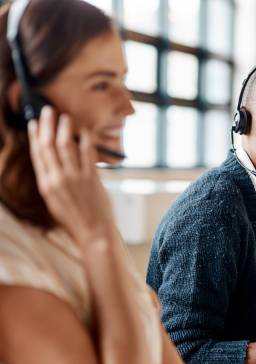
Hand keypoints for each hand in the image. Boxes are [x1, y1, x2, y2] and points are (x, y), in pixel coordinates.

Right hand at [28, 106, 115, 246]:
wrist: (93, 234)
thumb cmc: (75, 220)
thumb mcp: (55, 202)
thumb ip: (53, 182)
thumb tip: (53, 164)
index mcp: (46, 185)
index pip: (37, 154)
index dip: (35, 136)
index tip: (34, 123)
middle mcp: (57, 179)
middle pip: (49, 145)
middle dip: (47, 125)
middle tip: (48, 111)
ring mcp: (75, 178)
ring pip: (66, 145)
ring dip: (65, 128)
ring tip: (66, 117)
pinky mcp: (92, 179)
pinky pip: (87, 153)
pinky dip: (85, 139)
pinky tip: (85, 131)